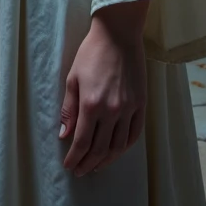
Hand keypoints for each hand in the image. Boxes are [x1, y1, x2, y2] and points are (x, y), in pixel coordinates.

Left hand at [59, 5, 147, 176]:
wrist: (118, 34)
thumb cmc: (91, 53)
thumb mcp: (73, 78)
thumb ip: (68, 109)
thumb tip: (64, 135)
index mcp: (91, 104)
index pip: (82, 142)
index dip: (75, 157)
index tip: (69, 165)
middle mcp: (111, 111)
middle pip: (100, 149)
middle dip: (88, 163)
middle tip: (80, 171)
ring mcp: (129, 109)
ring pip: (118, 146)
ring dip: (106, 160)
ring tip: (96, 166)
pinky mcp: (141, 105)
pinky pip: (134, 134)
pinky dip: (124, 147)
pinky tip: (116, 152)